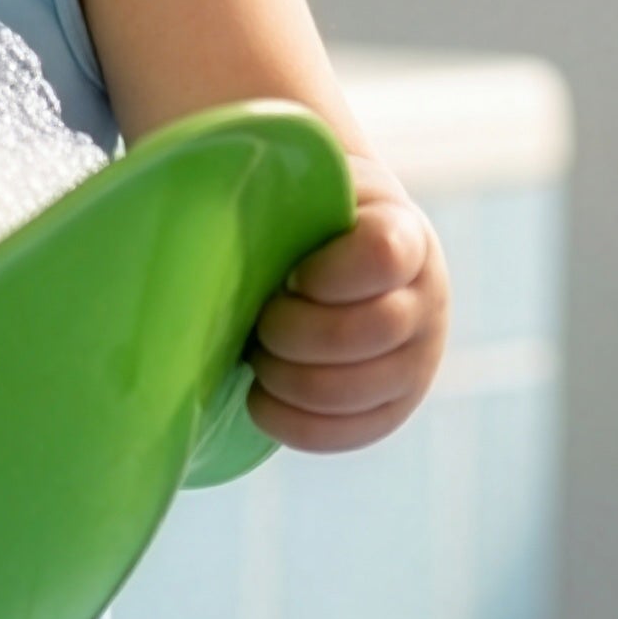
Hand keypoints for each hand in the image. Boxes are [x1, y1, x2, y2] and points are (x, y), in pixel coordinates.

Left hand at [246, 157, 448, 452]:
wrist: (327, 250)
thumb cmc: (293, 214)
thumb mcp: (288, 185)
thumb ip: (263, 186)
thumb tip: (193, 205)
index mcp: (402, 235)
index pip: (381, 256)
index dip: (325, 274)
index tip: (289, 274)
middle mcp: (424, 299)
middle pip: (368, 332)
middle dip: (292, 333)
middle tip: (258, 321)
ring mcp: (416, 358)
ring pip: (355, 391)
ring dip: (287, 379)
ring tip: (256, 356)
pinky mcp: (393, 405)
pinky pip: (350, 433)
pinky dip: (293, 424)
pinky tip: (260, 398)